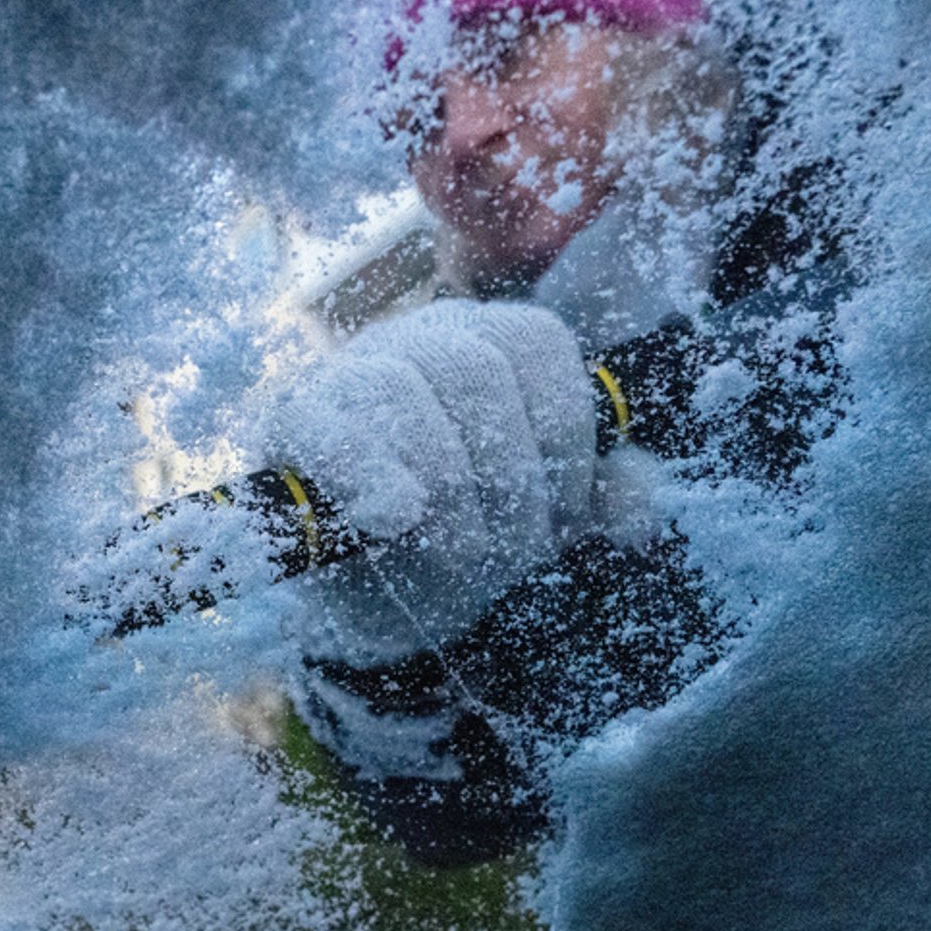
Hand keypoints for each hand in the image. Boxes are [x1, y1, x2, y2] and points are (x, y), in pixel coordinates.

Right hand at [259, 300, 596, 653]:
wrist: (365, 593)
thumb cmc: (460, 536)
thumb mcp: (541, 517)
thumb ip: (597, 499)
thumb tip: (638, 513)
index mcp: (483, 340)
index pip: (534, 341)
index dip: (561, 431)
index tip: (565, 512)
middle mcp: (415, 337)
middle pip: (476, 369)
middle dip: (510, 477)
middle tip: (513, 554)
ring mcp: (346, 373)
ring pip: (403, 392)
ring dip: (449, 491)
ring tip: (463, 557)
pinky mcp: (293, 421)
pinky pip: (330, 428)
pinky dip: (370, 473)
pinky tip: (396, 519)